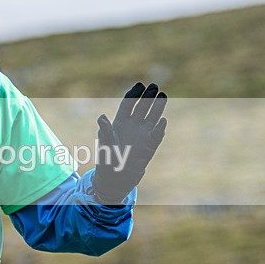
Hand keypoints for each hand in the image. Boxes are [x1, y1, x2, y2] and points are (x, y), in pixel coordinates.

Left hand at [92, 82, 166, 203]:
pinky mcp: (149, 146)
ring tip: (163, 96)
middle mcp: (132, 127)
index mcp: (119, 123)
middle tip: (155, 86)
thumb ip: (105, 131)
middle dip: (148, 97)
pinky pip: (156, 136)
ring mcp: (142, 135)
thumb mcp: (105, 145)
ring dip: (157, 108)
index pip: (128, 105)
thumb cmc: (107, 161)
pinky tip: (162, 121)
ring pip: (152, 118)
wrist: (115, 179)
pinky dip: (159, 129)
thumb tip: (101, 117)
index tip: (140, 84)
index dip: (134, 94)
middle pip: (142, 108)